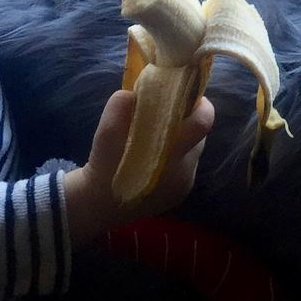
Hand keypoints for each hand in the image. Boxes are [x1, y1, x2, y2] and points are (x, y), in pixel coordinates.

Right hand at [64, 89, 214, 246]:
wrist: (98, 207)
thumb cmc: (103, 168)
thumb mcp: (105, 136)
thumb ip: (118, 111)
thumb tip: (132, 93)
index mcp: (171, 154)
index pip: (203, 122)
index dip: (198, 104)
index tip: (182, 93)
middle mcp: (185, 170)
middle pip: (198, 134)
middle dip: (185, 120)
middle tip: (164, 111)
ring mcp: (185, 184)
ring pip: (191, 149)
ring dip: (179, 138)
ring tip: (155, 134)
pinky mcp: (181, 193)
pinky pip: (185, 165)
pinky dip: (174, 156)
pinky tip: (153, 156)